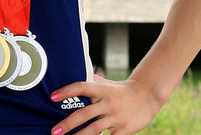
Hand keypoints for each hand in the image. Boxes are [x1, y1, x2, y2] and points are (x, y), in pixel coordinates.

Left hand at [49, 76, 163, 134]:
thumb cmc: (122, 90)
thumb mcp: (107, 84)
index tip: (52, 96)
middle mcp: (108, 103)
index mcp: (102, 90)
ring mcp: (116, 117)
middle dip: (68, 124)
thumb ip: (91, 81)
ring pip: (94, 129)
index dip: (67, 91)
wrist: (148, 94)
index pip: (82, 87)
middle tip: (54, 131)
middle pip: (84, 113)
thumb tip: (73, 71)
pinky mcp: (124, 129)